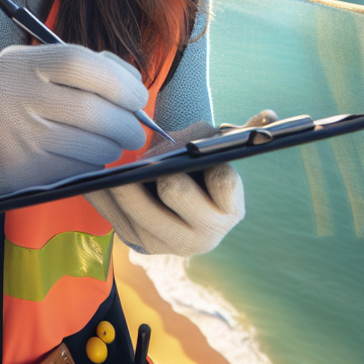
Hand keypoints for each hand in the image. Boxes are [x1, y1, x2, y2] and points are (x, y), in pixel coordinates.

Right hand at [0, 43, 148, 201]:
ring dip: (113, 147)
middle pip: (90, 109)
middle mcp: (14, 98)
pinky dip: (94, 165)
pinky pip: (79, 169)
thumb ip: (81, 67)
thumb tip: (133, 81)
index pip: (77, 62)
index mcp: (20, 65)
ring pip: (91, 145)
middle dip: (126, 123)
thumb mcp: (35, 70)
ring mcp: (18, 138)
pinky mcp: (25, 172)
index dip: (117, 79)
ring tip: (112, 143)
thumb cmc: (17, 101)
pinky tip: (88, 157)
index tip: (137, 95)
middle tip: (135, 129)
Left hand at [84, 110, 272, 255]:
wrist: (174, 199)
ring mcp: (171, 245)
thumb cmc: (199, 164)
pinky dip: (102, 197)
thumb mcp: (219, 145)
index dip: (210, 162)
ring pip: (137, 206)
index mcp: (231, 208)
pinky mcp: (139, 246)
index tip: (198, 152)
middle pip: (174, 189)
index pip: (224, 179)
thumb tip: (270, 116)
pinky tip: (92, 181)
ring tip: (112, 164)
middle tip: (144, 156)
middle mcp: (205, 235)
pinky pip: (112, 218)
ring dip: (123, 182)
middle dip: (159, 168)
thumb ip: (243, 130)